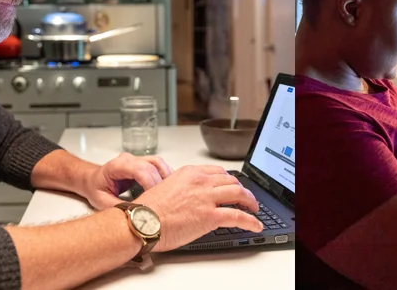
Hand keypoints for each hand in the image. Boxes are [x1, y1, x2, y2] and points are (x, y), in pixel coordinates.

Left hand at [82, 152, 172, 209]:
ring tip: (170, 196)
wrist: (93, 180)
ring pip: (159, 163)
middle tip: (166, 201)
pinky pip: (159, 166)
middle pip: (152, 165)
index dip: (150, 184)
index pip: (139, 170)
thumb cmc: (96, 189)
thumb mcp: (102, 202)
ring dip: (167, 178)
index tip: (156, 200)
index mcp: (116, 166)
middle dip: (161, 184)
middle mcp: (128, 159)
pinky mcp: (144, 163)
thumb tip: (135, 217)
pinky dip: (166, 177)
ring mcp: (137, 159)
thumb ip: (119, 208)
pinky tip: (169, 191)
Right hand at [133, 165, 264, 251]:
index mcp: (189, 173)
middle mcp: (200, 182)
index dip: (228, 180)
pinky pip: (237, 216)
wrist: (142, 221)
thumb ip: (181, 188)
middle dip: (242, 189)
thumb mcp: (164, 187)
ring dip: (250, 201)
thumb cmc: (147, 210)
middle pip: (231, 181)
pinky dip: (250, 220)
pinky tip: (255, 225)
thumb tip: (188, 197)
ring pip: (238, 193)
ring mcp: (206, 198)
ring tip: (254, 209)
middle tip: (246, 198)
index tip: (231, 185)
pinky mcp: (210, 216)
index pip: (217, 172)